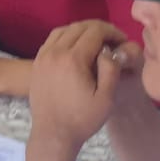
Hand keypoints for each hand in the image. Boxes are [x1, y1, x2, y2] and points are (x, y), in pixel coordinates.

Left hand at [29, 20, 134, 149]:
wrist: (53, 133)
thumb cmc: (82, 119)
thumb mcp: (105, 98)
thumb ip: (111, 70)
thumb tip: (109, 50)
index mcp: (73, 59)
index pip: (95, 31)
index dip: (112, 32)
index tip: (122, 41)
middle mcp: (55, 52)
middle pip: (79, 26)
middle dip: (99, 29)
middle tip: (113, 41)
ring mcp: (43, 56)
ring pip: (64, 30)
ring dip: (82, 31)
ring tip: (97, 42)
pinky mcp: (37, 62)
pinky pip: (52, 39)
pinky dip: (66, 36)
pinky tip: (77, 47)